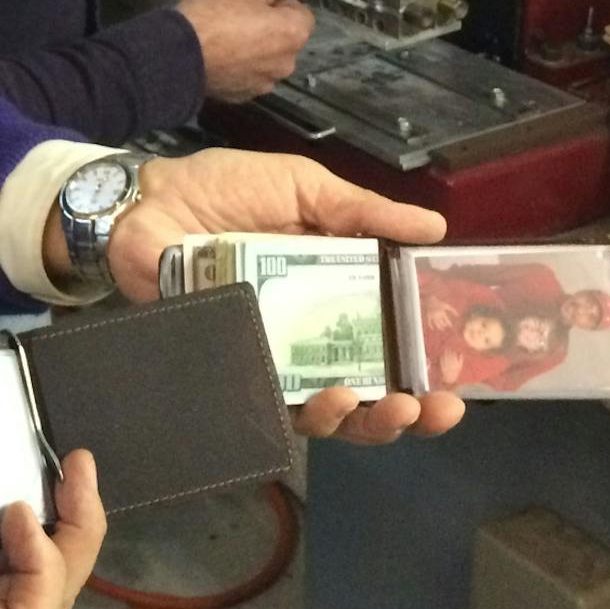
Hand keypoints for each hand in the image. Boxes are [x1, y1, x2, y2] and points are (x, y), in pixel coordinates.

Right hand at [0, 455, 105, 608]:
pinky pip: (2, 563)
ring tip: (70, 471)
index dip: (41, 573)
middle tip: (76, 470)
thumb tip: (12, 496)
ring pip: (32, 585)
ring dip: (59, 532)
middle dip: (72, 542)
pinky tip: (31, 484)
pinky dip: (26, 527)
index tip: (18, 510)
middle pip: (41, 608)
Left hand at [96, 148, 465, 444]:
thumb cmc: (225, 191)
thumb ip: (363, 212)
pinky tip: (321, 398)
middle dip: (404, 414)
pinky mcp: (227, 366)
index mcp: (337, 294)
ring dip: (355, 420)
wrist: (149, 200)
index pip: (394, 344)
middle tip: (427, 408)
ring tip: (371, 402)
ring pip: (320, 412)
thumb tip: (436, 230)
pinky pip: (262, 403)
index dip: (428, 369)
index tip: (460, 382)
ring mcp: (267, 357)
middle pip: (368, 394)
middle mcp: (308, 337)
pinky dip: (293, 410)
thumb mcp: (303, 188)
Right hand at [173, 0, 313, 100]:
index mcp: (293, 33)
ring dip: (256, 53)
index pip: (304, 14)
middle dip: (271, 31)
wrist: (178, 56)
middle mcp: (286, 63)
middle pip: (286, 42)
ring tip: (229, 42)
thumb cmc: (213, 14)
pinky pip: (247, 77)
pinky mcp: (242, 97)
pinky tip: (219, 60)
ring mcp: (264, 84)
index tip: (265, 0)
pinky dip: (239, 69)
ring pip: (267, 62)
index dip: (285, 4)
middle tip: (244, 19)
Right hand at [425, 301, 455, 332]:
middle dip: (444, 325)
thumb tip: (458, 316)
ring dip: (439, 327)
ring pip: (436, 323)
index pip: (446, 320)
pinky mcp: (428, 316)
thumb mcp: (446, 306)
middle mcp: (437, 315)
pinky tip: (433, 329)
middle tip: (445, 327)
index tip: (450, 326)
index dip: (449, 323)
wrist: (430, 300)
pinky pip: (429, 322)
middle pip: (441, 322)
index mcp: (442, 312)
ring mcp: (433, 316)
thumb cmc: (439, 303)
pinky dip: (431, 326)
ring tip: (442, 329)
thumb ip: (452, 310)